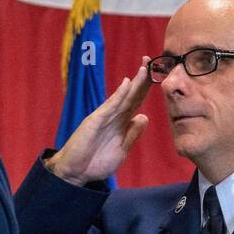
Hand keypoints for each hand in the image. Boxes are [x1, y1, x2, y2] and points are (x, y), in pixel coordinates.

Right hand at [45, 61, 150, 185]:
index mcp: (121, 123)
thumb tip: (144, 117)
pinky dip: (118, 95)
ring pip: (123, 97)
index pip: (136, 101)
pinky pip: (109, 106)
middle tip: (151, 60)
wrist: (75, 173)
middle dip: (142, 79)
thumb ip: (132, 133)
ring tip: (145, 68)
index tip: (158, 73)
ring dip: (134, 83)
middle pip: (132, 95)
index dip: (146, 88)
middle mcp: (114, 116)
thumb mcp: (122, 149)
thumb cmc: (96, 162)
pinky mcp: (95, 121)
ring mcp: (104, 117)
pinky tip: (127, 84)